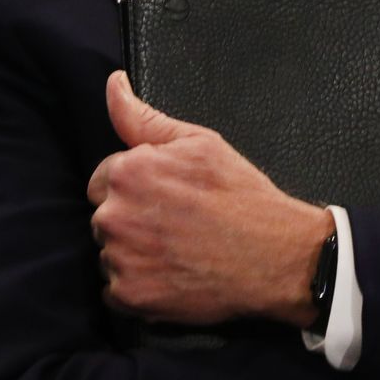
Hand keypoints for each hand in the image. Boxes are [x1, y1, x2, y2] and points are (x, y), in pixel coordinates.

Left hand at [87, 71, 332, 325]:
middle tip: (176, 225)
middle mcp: (114, 215)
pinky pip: (115, 290)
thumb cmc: (241, 196)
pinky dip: (138, 286)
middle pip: (104, 217)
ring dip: (133, 253)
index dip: (137, 188)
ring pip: (109, 253)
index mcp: (128, 172)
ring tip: (177, 251)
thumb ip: (144, 117)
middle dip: (132, 219)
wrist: (276, 256)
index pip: (104, 180)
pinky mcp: (129, 296)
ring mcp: (120, 259)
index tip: (167, 199)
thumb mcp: (199, 143)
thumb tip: (113, 83)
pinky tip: (171, 276)